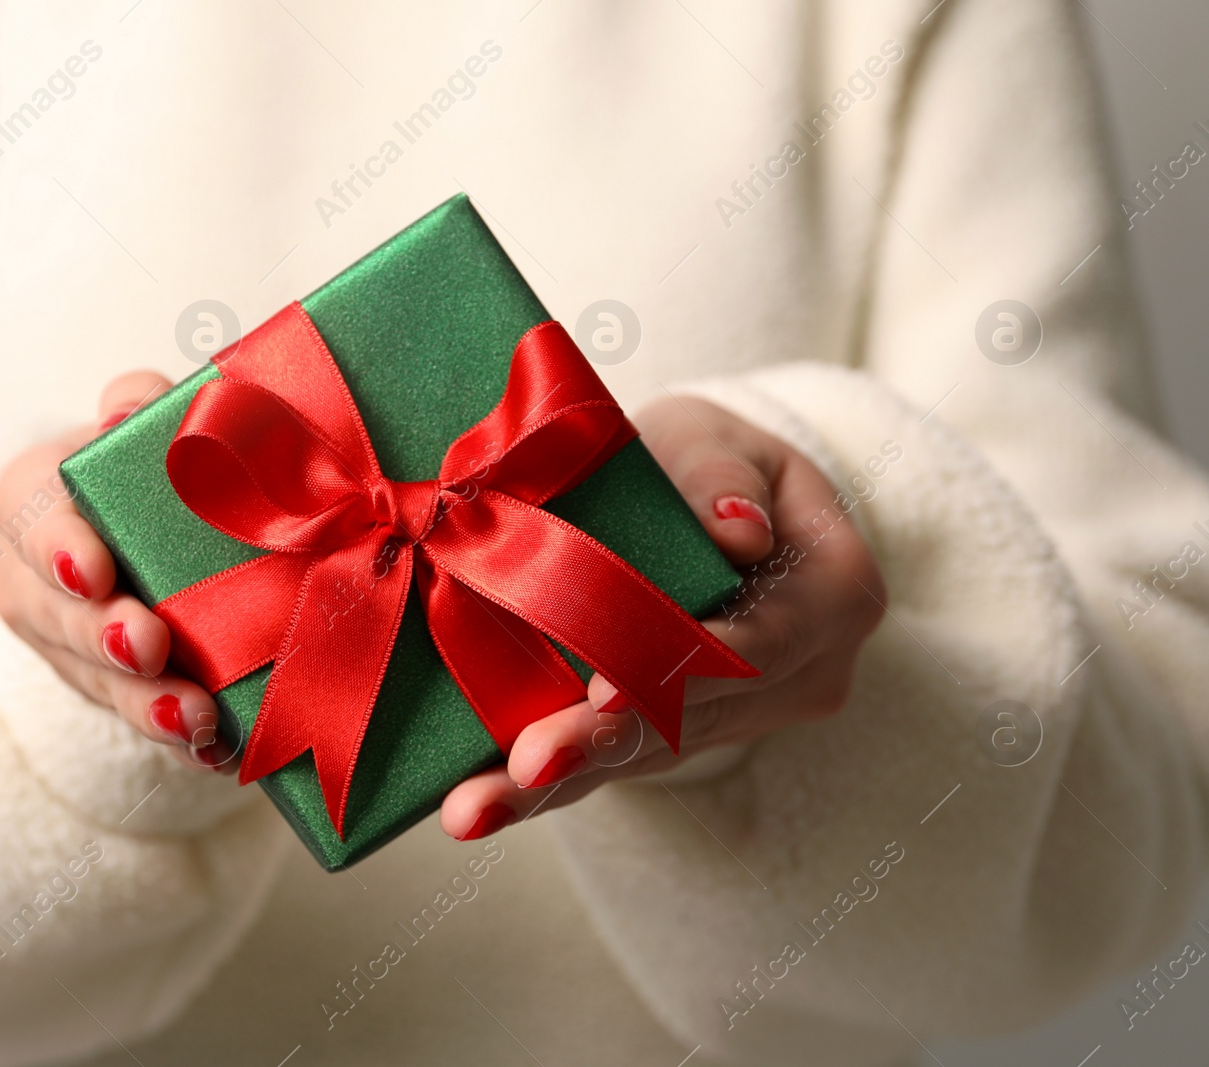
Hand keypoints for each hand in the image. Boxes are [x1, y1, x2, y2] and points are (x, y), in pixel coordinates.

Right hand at [0, 371, 236, 772]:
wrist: (142, 532)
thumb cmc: (144, 467)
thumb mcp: (136, 425)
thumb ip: (135, 401)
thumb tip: (133, 407)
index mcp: (33, 504)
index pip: (31, 519)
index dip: (56, 546)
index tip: (91, 568)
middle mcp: (37, 585)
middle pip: (62, 618)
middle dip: (103, 636)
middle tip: (146, 645)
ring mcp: (74, 651)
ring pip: (102, 684)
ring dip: (148, 705)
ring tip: (196, 719)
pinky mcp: (116, 696)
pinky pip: (146, 724)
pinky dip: (186, 742)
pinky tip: (223, 751)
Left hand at [439, 396, 885, 839]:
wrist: (697, 497)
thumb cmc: (703, 456)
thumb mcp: (718, 436)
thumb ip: (724, 473)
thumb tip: (738, 530)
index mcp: (833, 593)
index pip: (756, 644)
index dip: (678, 671)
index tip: (602, 693)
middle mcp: (804, 674)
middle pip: (693, 717)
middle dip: (600, 746)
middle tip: (524, 768)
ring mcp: (746, 715)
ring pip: (646, 755)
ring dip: (557, 786)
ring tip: (475, 811)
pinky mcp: (684, 735)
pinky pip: (614, 762)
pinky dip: (543, 788)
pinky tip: (477, 810)